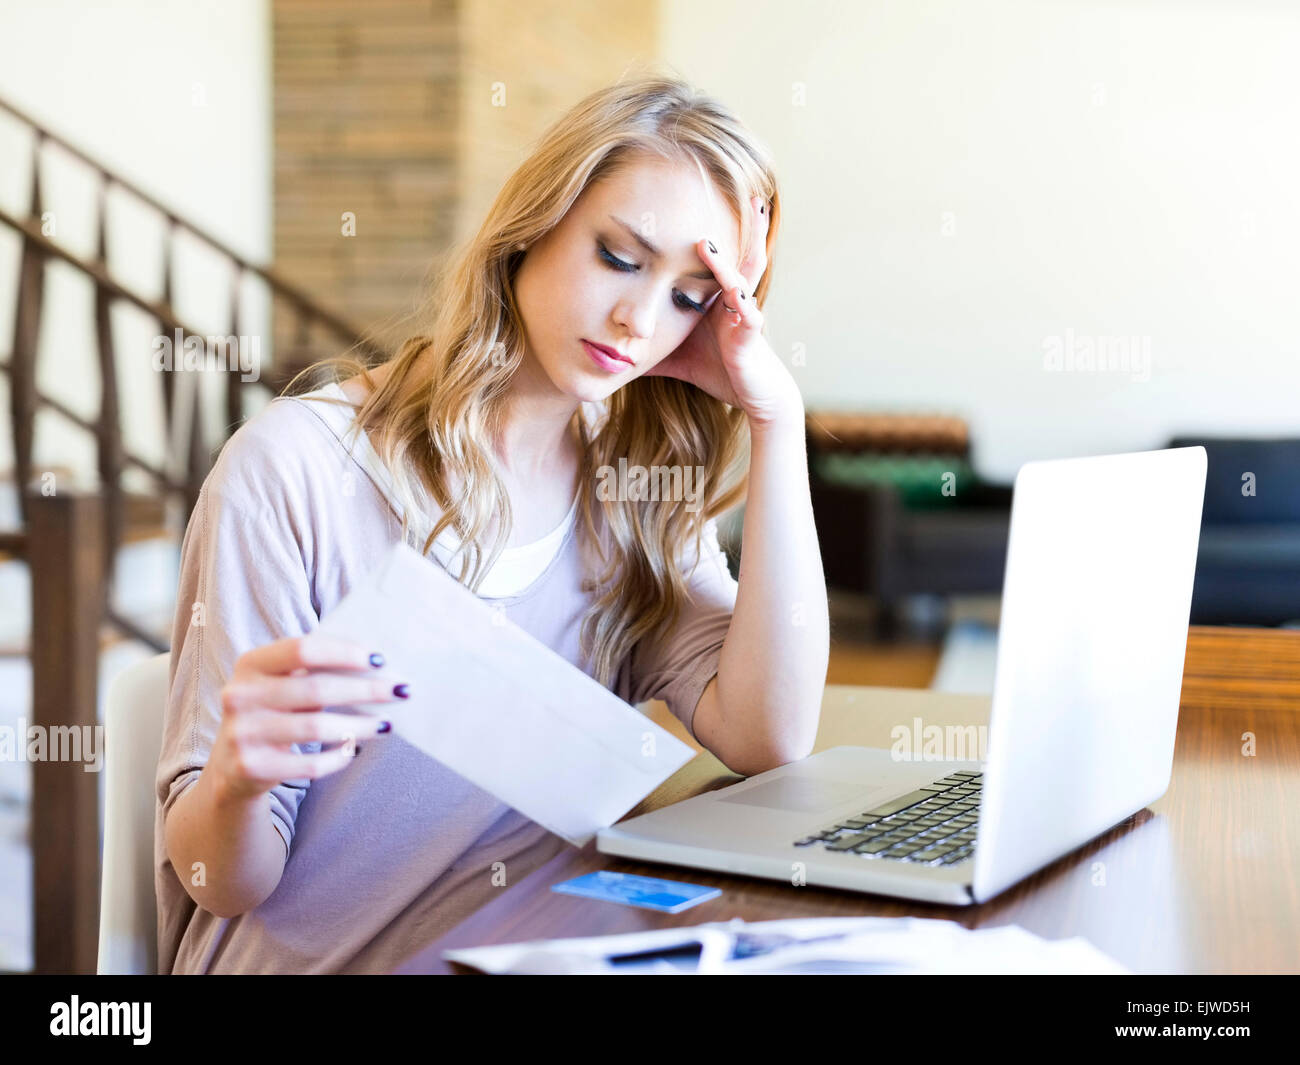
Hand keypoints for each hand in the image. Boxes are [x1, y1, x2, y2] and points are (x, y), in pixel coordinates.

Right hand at [209, 633, 405, 803]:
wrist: (231, 769)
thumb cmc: (272, 714)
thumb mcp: (280, 685)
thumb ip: (313, 670)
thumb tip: (376, 662)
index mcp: (250, 664)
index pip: (303, 649)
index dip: (344, 652)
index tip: (380, 659)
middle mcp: (240, 695)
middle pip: (316, 688)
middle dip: (364, 690)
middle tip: (399, 691)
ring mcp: (241, 733)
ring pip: (316, 727)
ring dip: (360, 726)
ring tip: (385, 724)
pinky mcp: (249, 768)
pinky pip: (309, 764)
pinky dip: (337, 757)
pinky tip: (353, 749)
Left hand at [641, 195, 801, 428]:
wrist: (754, 396)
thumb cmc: (718, 371)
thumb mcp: (676, 356)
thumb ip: (648, 349)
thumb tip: (613, 352)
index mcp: (715, 298)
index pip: (707, 260)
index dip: (697, 236)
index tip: (679, 205)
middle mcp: (732, 299)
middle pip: (731, 255)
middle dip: (728, 227)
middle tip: (723, 193)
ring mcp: (744, 315)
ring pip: (739, 279)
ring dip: (726, 260)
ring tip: (709, 241)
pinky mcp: (751, 337)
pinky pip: (749, 316)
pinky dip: (743, 304)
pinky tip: (736, 294)